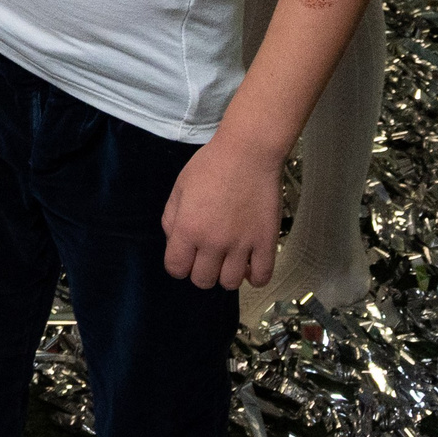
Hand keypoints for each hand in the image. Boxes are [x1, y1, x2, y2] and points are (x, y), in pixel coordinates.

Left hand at [160, 133, 284, 290]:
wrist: (248, 152)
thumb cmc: (210, 165)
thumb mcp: (179, 187)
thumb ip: (171, 218)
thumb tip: (175, 242)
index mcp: (188, 229)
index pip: (176, 269)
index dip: (178, 265)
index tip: (186, 256)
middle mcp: (213, 243)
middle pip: (202, 280)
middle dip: (201, 271)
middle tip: (208, 255)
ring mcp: (241, 246)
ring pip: (230, 283)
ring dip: (226, 274)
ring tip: (229, 259)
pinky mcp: (266, 243)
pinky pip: (261, 277)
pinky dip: (254, 277)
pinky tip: (250, 265)